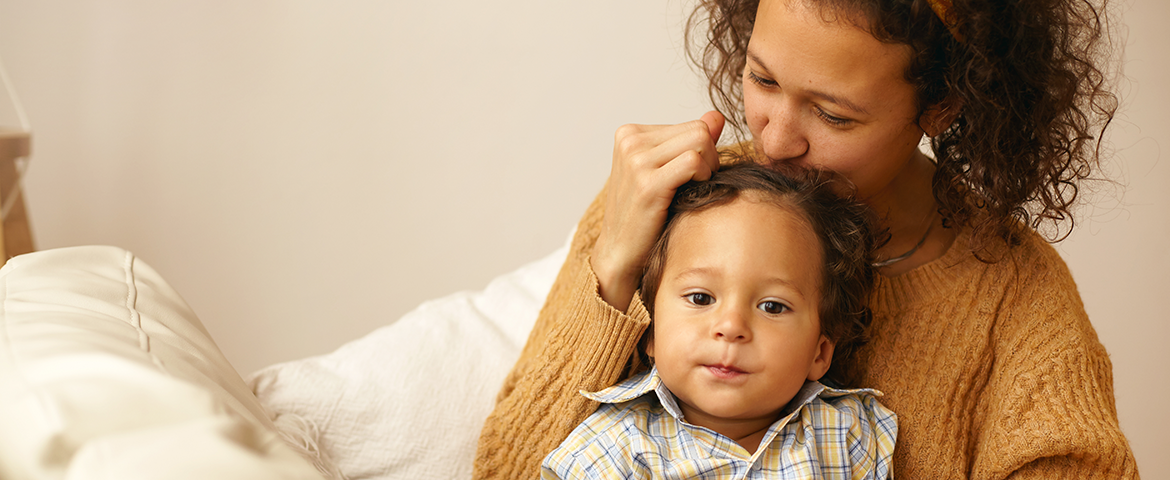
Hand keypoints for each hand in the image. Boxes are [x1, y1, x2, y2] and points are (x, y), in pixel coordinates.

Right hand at [591, 111, 724, 311]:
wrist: (620, 253)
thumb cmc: (645, 214)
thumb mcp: (665, 171)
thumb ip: (689, 141)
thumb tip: (716, 116)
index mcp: (630, 133)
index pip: (692, 124)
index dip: (703, 152)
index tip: (690, 178)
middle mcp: (630, 141)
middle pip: (699, 130)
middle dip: (709, 159)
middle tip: (696, 187)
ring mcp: (636, 160)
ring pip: (700, 142)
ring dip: (708, 169)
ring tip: (693, 191)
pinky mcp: (647, 183)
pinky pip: (693, 162)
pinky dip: (703, 177)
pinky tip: (691, 196)